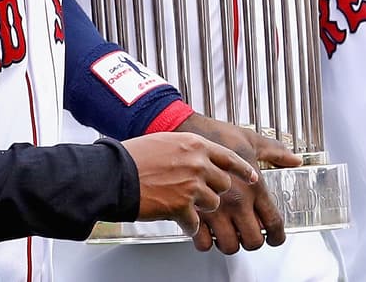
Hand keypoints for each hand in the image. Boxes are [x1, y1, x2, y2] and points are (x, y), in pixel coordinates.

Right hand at [121, 133, 257, 238]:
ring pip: (213, 203)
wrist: (114, 174)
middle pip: (224, 183)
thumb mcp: (166, 141)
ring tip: (184, 203)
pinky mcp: (181, 207)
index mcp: (195, 144)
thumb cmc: (134, 157)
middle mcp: (197, 163)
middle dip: (214, 190)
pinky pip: (196, 222)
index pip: (229, 157)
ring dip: (201, 207)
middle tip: (200, 193)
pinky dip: (189, 225)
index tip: (251, 177)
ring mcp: (191, 185)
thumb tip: (197, 155)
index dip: (242, 169)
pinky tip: (179, 219)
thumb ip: (187, 148)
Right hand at [176, 113, 301, 253]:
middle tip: (250, 234)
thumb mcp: (251, 140)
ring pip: (228, 246)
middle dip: (254, 241)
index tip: (276, 238)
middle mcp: (236, 202)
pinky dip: (207, 242)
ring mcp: (214, 211)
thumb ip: (275, 153)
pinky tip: (208, 231)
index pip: (274, 222)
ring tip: (229, 233)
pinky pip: (203, 243)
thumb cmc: (215, 133)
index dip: (278, 236)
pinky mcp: (192, 213)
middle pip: (253, 241)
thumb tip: (295, 160)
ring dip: (230, 243)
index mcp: (253, 187)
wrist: (181, 130)